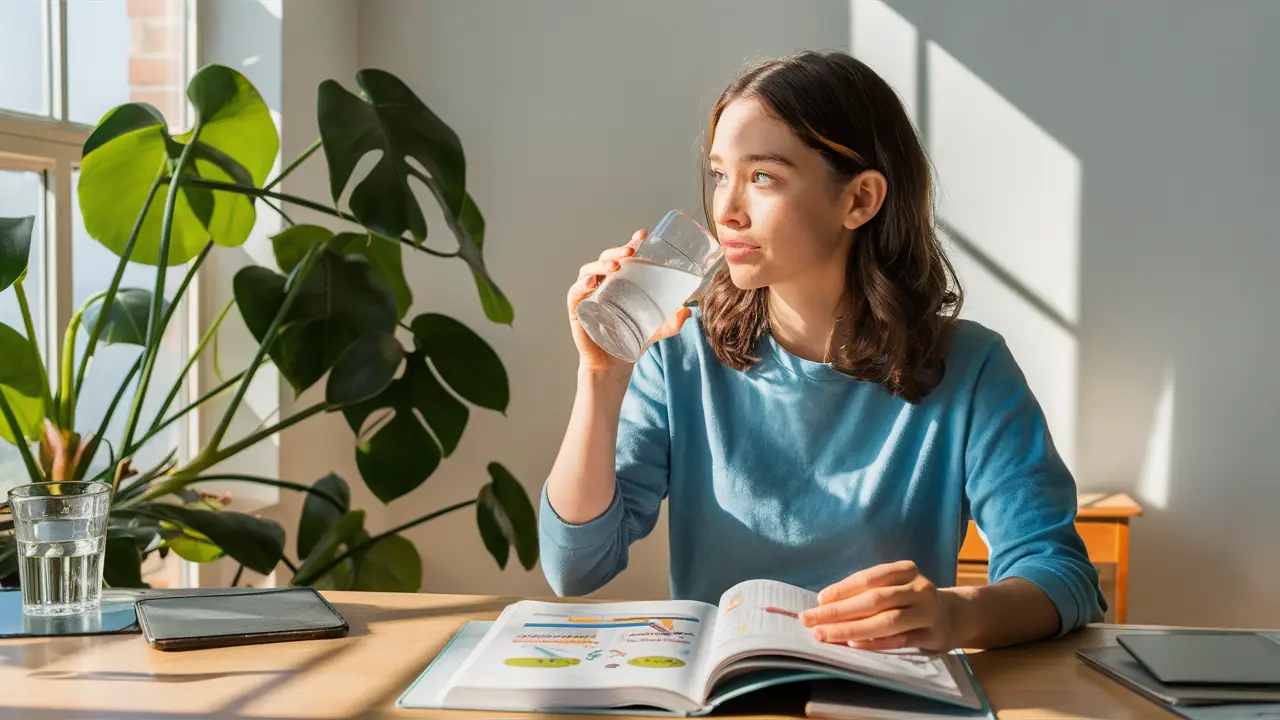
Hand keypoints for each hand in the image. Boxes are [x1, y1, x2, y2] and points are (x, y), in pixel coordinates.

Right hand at [567, 229, 691, 376]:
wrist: (614, 364)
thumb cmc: (632, 340)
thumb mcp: (657, 330)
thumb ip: (672, 322)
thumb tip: (689, 311)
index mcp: (621, 281)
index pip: (624, 256)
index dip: (632, 243)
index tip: (643, 236)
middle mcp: (604, 283)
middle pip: (607, 259)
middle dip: (618, 251)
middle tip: (631, 251)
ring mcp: (589, 295)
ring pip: (590, 270)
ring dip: (601, 264)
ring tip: (615, 266)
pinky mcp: (577, 310)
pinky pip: (575, 293)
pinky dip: (581, 285)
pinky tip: (591, 282)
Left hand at [799, 560, 960, 651]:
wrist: (954, 617)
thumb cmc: (911, 601)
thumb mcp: (896, 587)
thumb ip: (868, 593)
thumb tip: (825, 605)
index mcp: (906, 570)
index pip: (870, 578)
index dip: (842, 589)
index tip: (818, 600)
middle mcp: (919, 588)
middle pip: (874, 600)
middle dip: (839, 611)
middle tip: (810, 620)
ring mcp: (928, 612)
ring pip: (887, 621)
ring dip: (852, 629)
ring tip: (826, 634)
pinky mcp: (932, 635)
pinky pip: (900, 640)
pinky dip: (876, 643)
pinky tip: (855, 645)